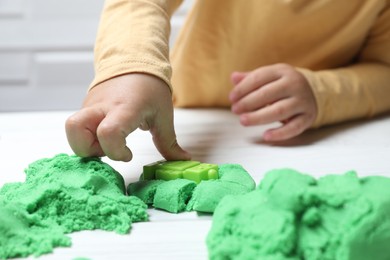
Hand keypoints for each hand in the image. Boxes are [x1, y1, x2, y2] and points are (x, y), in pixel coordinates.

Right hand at [65, 73, 189, 161]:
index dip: (116, 151)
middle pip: (74, 129)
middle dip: (87, 150)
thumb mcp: (163, 115)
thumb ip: (168, 142)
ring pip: (72, 130)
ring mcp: (90, 105)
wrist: (133, 59)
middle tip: (108, 150)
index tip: (129, 154)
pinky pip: (79, 126)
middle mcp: (102, 105)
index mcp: (125, 107)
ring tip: (109, 143)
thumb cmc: (150, 86)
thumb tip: (182, 161)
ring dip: (87, 144)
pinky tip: (108, 135)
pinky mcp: (86, 106)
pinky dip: (89, 137)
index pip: (108, 133)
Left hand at [229, 63, 316, 140]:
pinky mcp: (308, 117)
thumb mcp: (270, 77)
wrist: (313, 93)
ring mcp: (303, 101)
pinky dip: (280, 133)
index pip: (260, 77)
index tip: (232, 98)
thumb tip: (233, 77)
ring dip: (259, 117)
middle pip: (268, 94)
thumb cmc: (283, 86)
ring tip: (243, 121)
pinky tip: (266, 135)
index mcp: (282, 71)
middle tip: (235, 110)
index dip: (243, 88)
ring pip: (280, 110)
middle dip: (248, 103)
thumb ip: (251, 78)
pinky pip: (294, 127)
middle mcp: (295, 84)